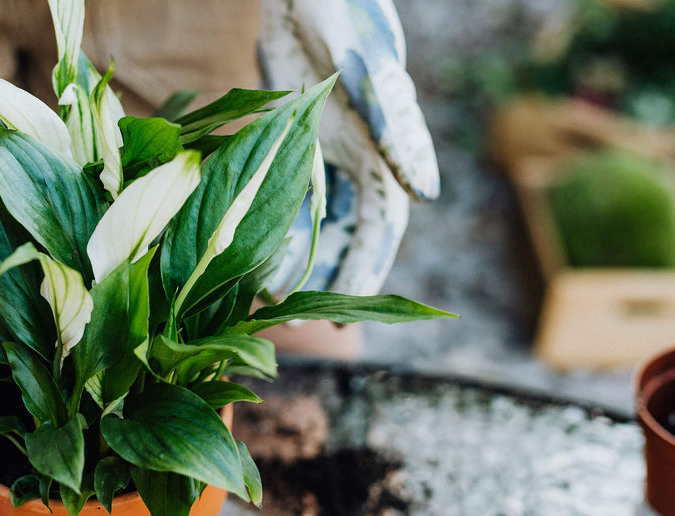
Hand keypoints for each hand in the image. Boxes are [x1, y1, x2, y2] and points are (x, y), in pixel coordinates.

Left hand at [259, 0, 439, 296]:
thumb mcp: (365, 63)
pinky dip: (271, 219)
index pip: (380, 224)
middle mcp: (357, 151)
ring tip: (270, 296)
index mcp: (382, 144)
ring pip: (314, 215)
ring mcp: (323, 143)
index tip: (347, 314)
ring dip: (296, 254)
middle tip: (310, 325)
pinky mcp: (291, 132)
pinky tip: (250, 247)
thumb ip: (393, 123)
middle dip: (333, 277)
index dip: (366, 268)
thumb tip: (424, 192)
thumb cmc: (339, 9)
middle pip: (349, 230)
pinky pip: (284, 188)